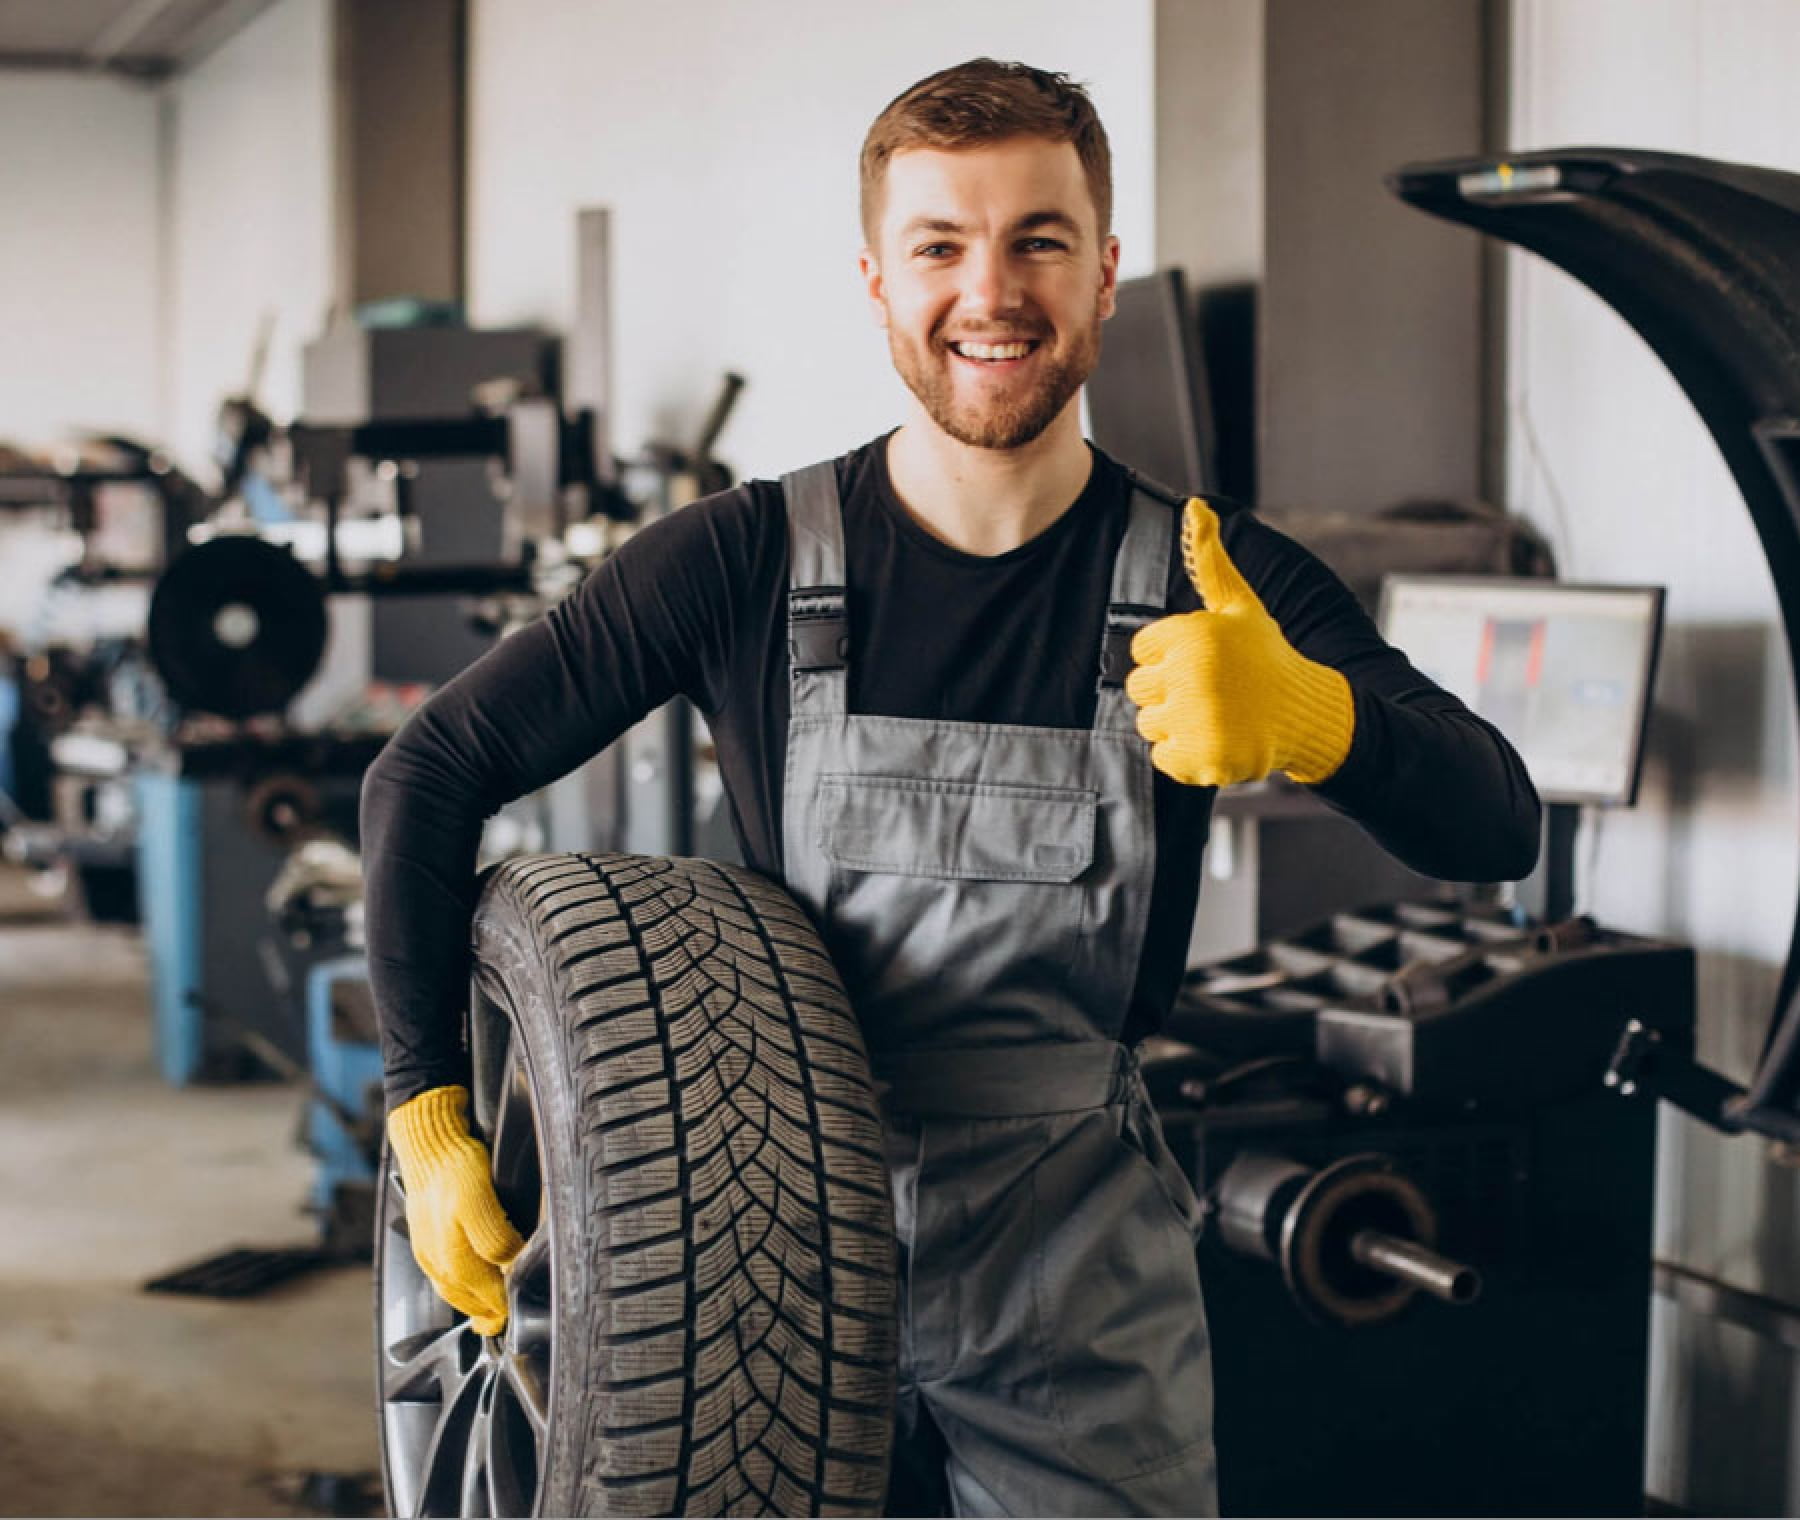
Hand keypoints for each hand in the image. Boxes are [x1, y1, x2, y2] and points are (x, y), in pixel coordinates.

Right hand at [385, 1085, 524, 1335]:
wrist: (427, 1140)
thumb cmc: (454, 1165)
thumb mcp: (479, 1198)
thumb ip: (494, 1238)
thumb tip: (511, 1268)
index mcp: (452, 1255)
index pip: (488, 1295)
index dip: (507, 1305)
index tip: (525, 1313)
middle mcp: (438, 1259)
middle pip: (469, 1299)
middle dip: (490, 1311)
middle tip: (509, 1321)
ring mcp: (429, 1250)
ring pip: (454, 1289)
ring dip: (474, 1303)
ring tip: (491, 1313)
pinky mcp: (425, 1239)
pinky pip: (443, 1274)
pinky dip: (460, 1286)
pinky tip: (470, 1283)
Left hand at [1125, 498, 1353, 787]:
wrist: (1308, 713)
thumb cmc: (1266, 656)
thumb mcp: (1239, 606)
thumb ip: (1209, 560)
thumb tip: (1195, 505)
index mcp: (1192, 635)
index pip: (1140, 650)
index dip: (1168, 657)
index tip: (1203, 661)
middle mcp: (1192, 675)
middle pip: (1139, 689)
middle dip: (1169, 691)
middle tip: (1211, 691)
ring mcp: (1196, 719)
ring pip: (1148, 724)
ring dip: (1176, 724)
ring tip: (1216, 715)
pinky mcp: (1201, 758)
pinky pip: (1162, 758)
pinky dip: (1185, 756)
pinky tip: (1217, 739)